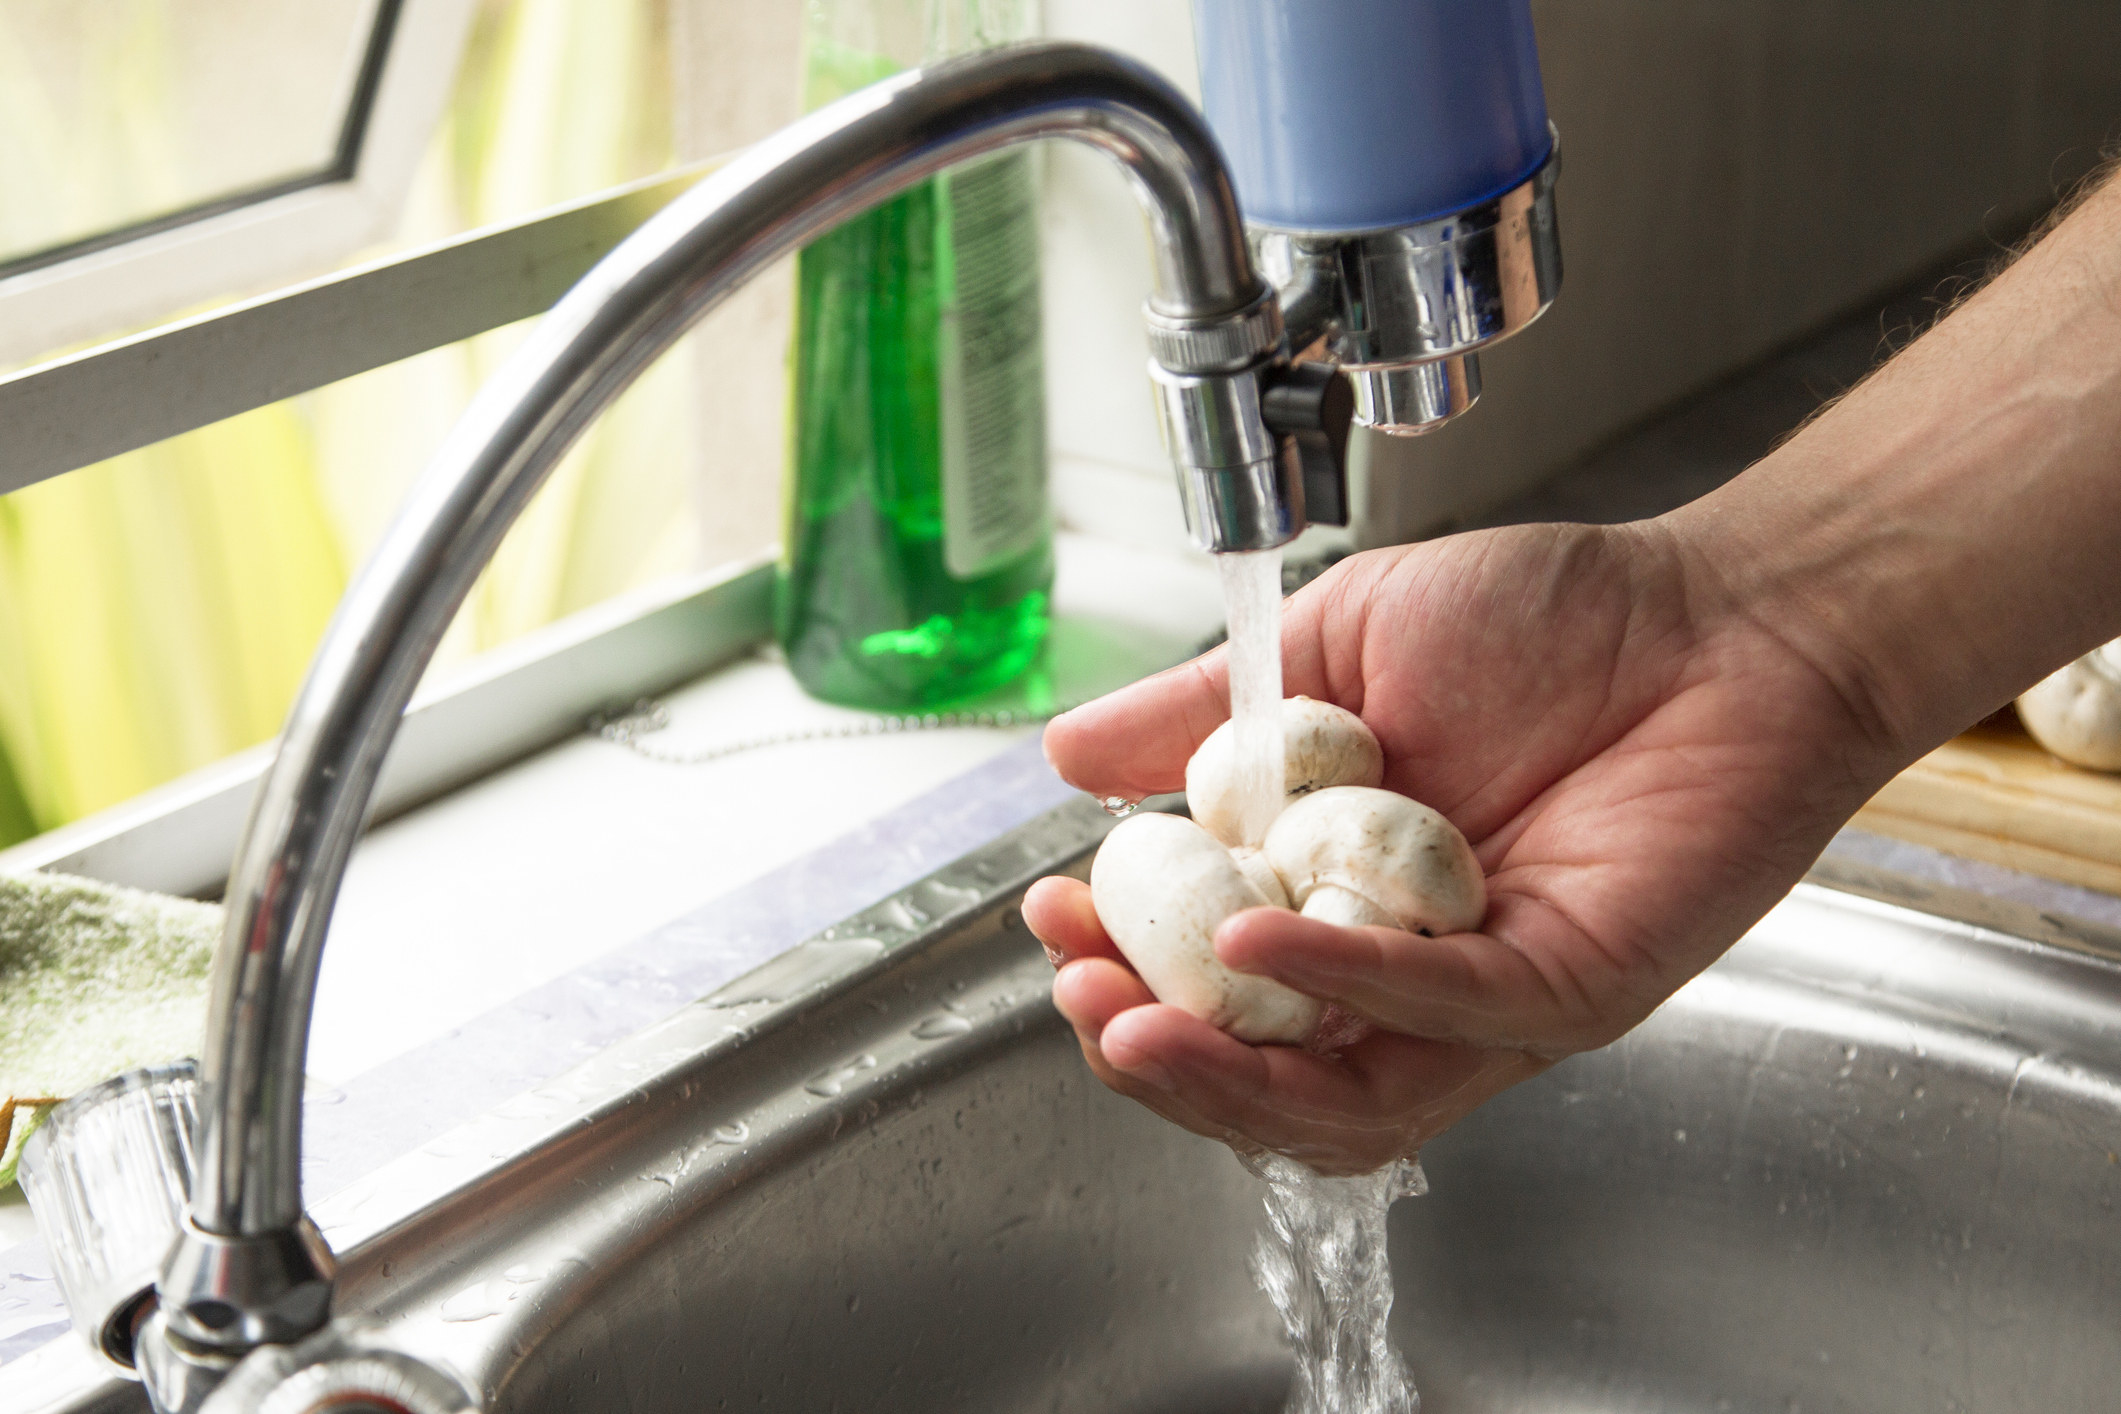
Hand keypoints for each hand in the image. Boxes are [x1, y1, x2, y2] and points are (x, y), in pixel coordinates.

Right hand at [1024, 520, 1909, 1173]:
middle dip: (1152, 1051)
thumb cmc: (1551, 623)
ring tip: (1133, 1023)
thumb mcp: (1334, 648)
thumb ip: (1205, 711)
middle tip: (1078, 997)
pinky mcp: (1568, 988)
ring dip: (1225, 1072)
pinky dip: (1344, 983)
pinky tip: (1260, 939)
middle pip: (1261, 1070)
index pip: (1208, 979)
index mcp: (1337, 896)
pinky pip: (1442, 1016)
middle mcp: (1404, 969)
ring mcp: (1485, 995)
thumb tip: (1068, 758)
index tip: (1051, 917)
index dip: (1121, 966)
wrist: (1722, 614)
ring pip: (1341, 1095)